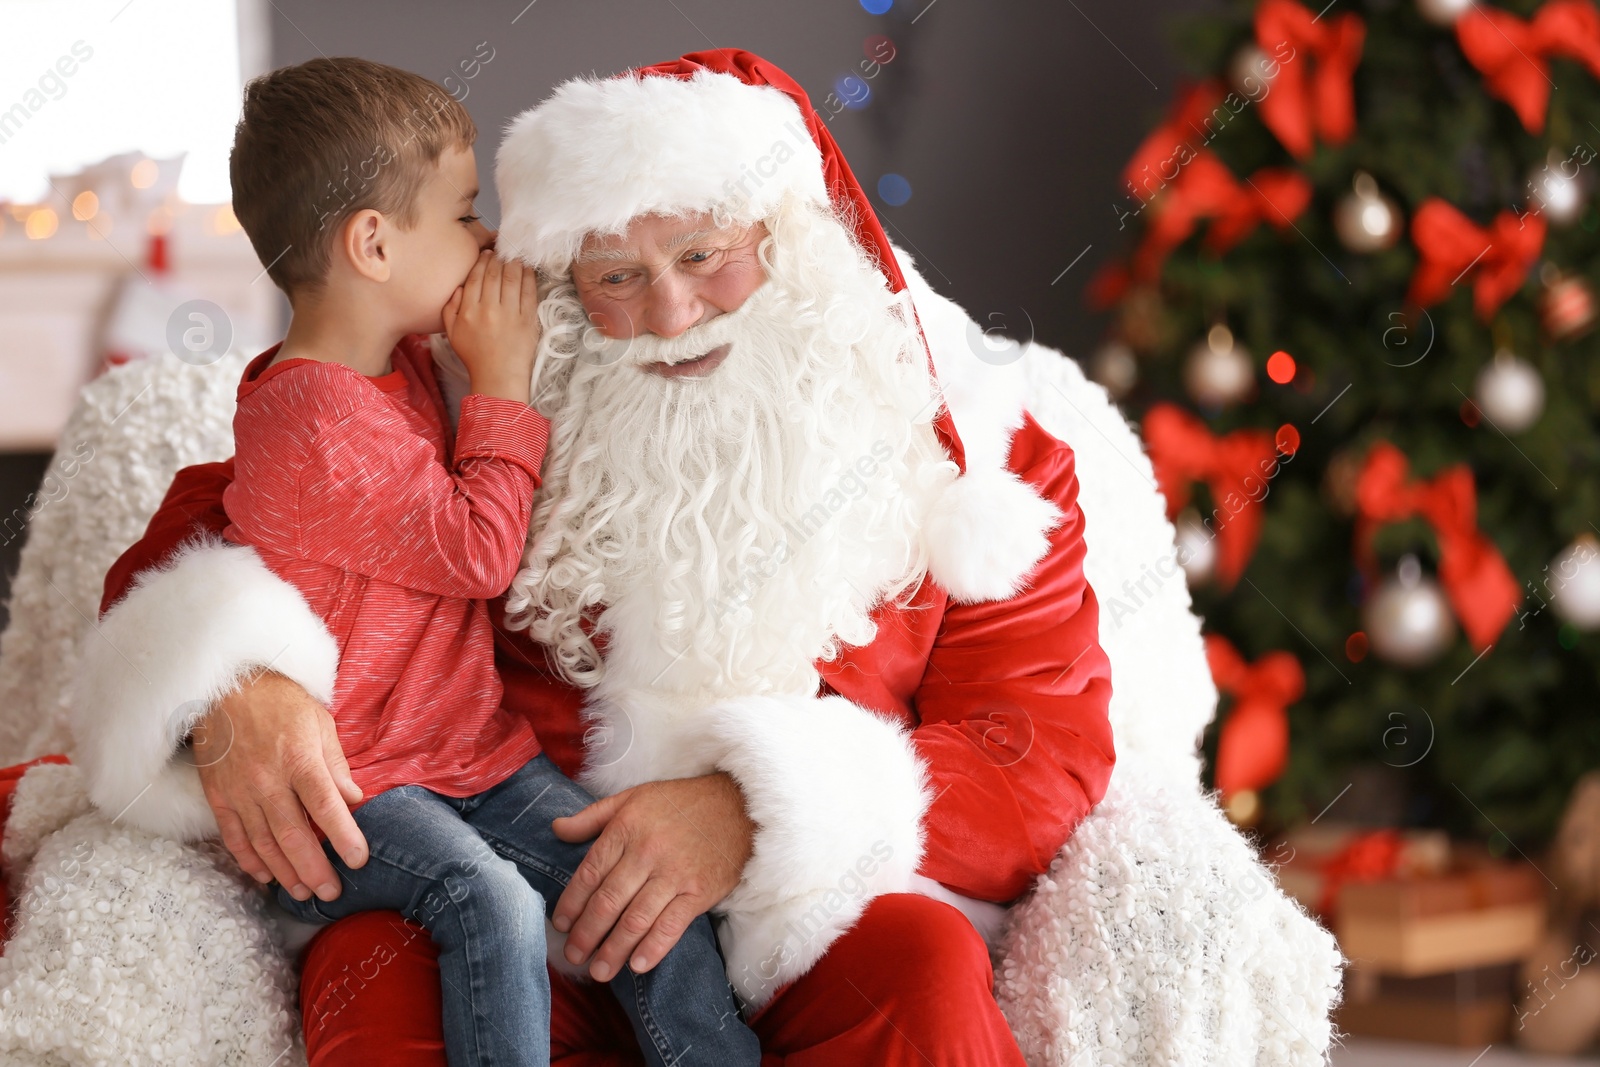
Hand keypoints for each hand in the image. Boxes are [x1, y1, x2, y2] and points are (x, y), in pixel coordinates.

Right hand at [192, 669, 367, 901]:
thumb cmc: (281, 703)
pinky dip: (249, 860)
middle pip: (293, 834)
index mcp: (300, 760)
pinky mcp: (218, 795)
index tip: (358, 860)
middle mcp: (268, 780)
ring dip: (284, 872)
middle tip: (331, 893)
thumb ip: (336, 765)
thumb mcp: (320, 724)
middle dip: (314, 869)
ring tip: (303, 893)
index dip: (343, 837)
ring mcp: (239, 791)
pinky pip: (233, 836)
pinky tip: (265, 876)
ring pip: (263, 842)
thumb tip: (353, 800)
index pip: (325, 807)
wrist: (226, 686)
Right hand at [442, 249, 540, 402]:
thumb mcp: (451, 332)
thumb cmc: (474, 355)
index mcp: (468, 310)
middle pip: (494, 274)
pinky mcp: (527, 319)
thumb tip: (459, 286)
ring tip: (515, 258)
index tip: (488, 254)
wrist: (498, 376)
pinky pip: (529, 292)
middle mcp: (488, 309)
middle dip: (498, 259)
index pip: (475, 277)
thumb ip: (450, 307)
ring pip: (512, 279)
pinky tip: (528, 270)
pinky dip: (529, 277)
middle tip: (502, 252)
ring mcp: (510, 313)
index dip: (482, 262)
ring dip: (514, 264)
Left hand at [551, 772, 754, 980]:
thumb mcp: (633, 798)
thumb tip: (556, 829)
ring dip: (614, 949)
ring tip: (599, 971)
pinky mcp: (699, 892)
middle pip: (608, 901)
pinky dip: (653, 948)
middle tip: (574, 956)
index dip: (571, 904)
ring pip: (636, 919)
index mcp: (626, 829)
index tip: (560, 926)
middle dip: (587, 934)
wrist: (738, 805)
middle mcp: (647, 852)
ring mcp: (674, 874)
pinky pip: (671, 926)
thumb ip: (592, 816)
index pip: (590, 874)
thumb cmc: (680, 803)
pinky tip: (637, 965)